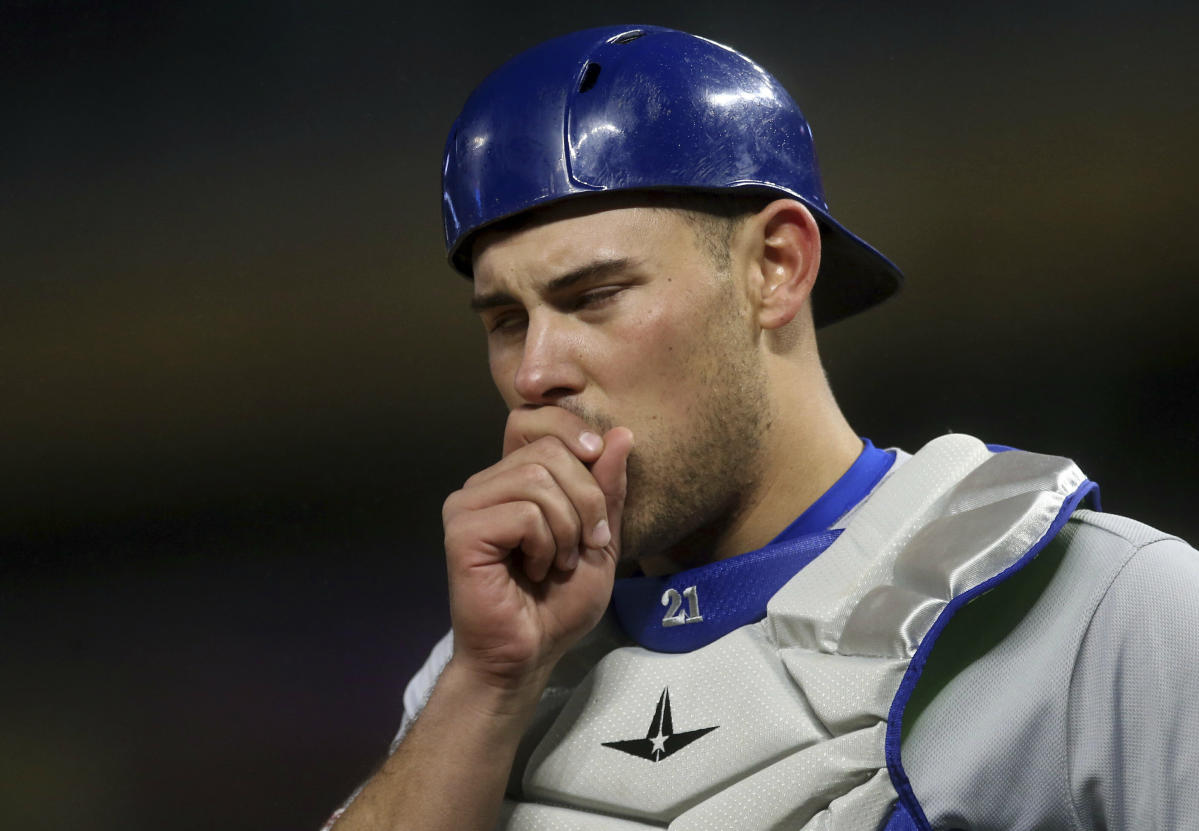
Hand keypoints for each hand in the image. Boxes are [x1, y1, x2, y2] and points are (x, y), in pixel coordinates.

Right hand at [442, 406, 633, 693]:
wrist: (530, 653)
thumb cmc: (559, 602)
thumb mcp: (600, 538)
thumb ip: (608, 488)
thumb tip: (621, 433)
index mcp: (512, 479)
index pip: (535, 419)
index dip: (572, 428)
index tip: (598, 459)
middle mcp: (484, 485)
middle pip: (548, 450)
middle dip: (587, 498)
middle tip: (585, 544)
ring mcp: (468, 506)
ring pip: (537, 480)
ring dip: (567, 527)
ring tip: (559, 562)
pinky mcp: (462, 533)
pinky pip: (523, 514)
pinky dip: (545, 545)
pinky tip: (534, 571)